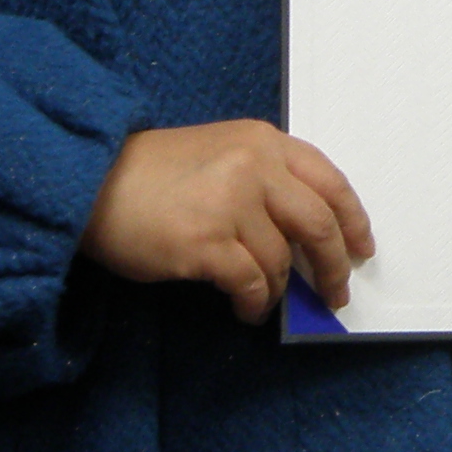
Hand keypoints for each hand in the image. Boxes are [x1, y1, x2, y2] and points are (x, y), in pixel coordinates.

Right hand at [78, 121, 372, 325]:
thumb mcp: (220, 153)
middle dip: (334, 265)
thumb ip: (266, 179)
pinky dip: (254, 303)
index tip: (361, 248)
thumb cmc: (152, 173)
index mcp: (263, 141)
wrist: (90, 183)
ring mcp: (230, 204)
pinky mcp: (205, 243)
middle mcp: (254, 167)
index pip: (330, 181)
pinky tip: (245, 309)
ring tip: (265, 301)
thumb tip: (304, 237)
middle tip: (336, 292)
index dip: (353, 220)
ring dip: (280, 290)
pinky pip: (251, 284)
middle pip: (319, 224)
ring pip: (282, 260)